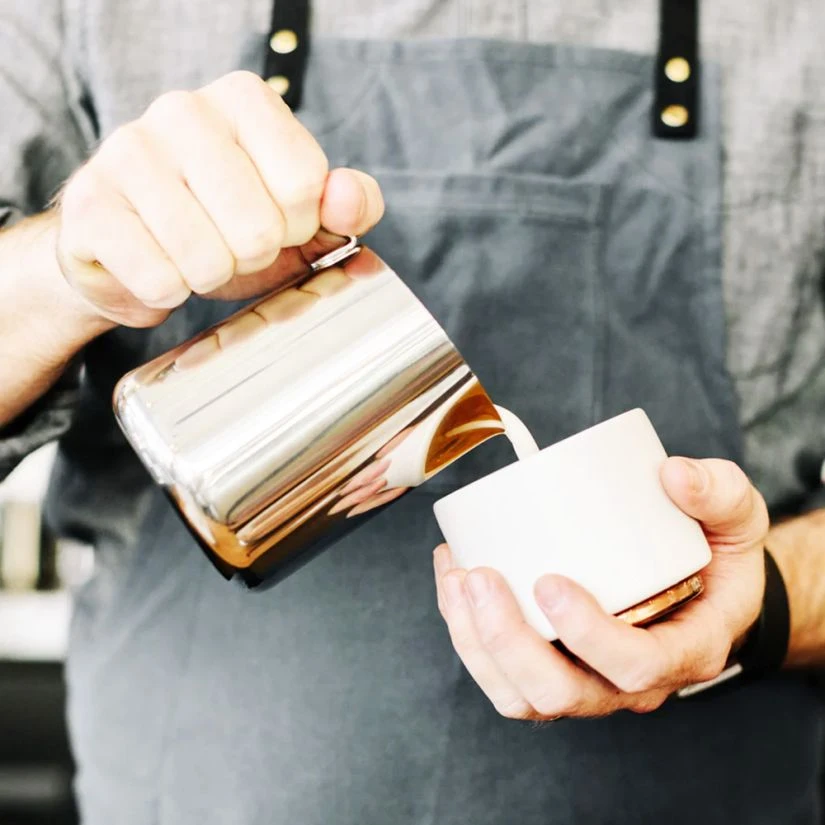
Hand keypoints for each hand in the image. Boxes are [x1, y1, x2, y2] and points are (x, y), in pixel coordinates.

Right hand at [54, 71, 383, 327]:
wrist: (133, 251)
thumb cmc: (223, 226)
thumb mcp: (298, 216)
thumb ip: (346, 205)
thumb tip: (347, 199)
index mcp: (244, 100)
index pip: (304, 185)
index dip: (296, 226)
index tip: (274, 221)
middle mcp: (183, 111)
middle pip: (258, 229)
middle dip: (251, 257)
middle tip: (228, 244)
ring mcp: (128, 152)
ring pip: (207, 260)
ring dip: (209, 276)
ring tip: (193, 254)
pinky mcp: (90, 203)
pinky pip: (160, 280)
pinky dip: (167, 291)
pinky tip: (157, 265)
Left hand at [433, 457, 768, 719]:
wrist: (704, 588)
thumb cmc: (717, 557)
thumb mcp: (737, 519)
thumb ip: (719, 491)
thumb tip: (674, 474)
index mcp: (685, 650)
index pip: (637, 667)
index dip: (589, 636)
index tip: (549, 582)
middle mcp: (632, 683)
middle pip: (563, 694)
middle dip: (508, 641)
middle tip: (479, 576)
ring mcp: (590, 681)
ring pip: (522, 696)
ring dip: (476, 642)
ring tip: (455, 575)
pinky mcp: (556, 667)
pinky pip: (504, 677)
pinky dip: (467, 634)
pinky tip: (452, 579)